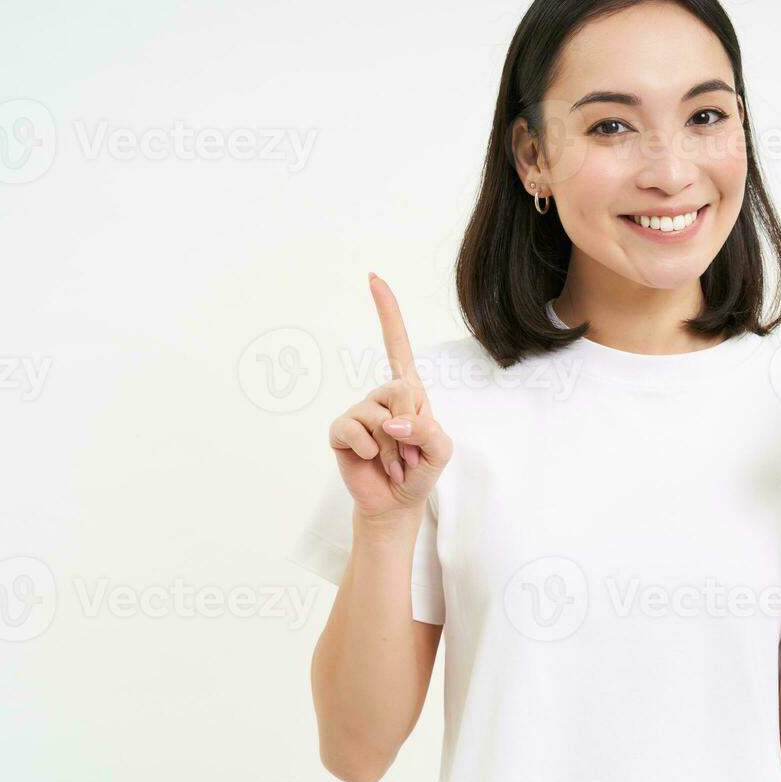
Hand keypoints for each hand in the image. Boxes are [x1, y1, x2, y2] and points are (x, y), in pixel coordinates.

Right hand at [328, 273, 453, 525]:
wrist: (396, 503)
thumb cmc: (420, 470)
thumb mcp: (440, 449)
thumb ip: (427, 430)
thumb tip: (392, 422)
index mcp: (408, 390)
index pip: (396, 345)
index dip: (386, 312)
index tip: (373, 278)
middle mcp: (381, 395)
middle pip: (400, 390)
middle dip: (412, 429)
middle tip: (410, 454)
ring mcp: (359, 412)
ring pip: (380, 418)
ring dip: (393, 449)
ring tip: (393, 463)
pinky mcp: (341, 431)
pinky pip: (354, 431)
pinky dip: (368, 451)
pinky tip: (370, 461)